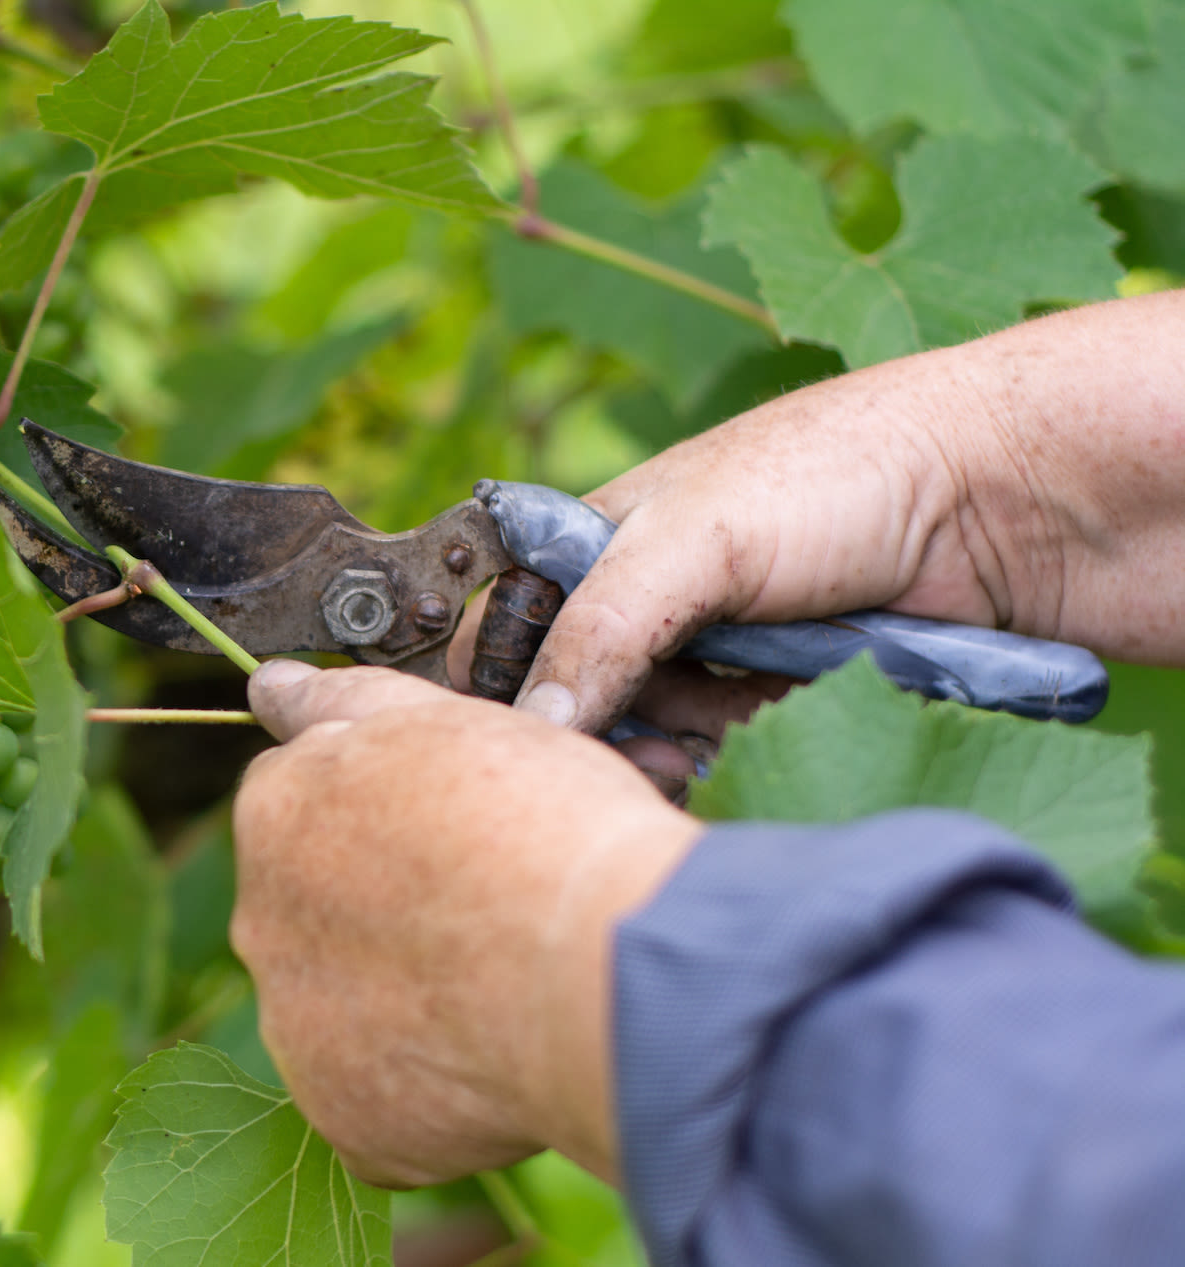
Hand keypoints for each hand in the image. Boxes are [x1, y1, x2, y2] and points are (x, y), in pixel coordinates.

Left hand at [231, 659, 699, 1187]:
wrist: (603, 971)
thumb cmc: (539, 826)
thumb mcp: (440, 721)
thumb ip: (341, 701)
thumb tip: (267, 684)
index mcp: (276, 812)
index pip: (305, 803)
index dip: (384, 816)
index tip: (450, 832)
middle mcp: (262, 921)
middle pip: (316, 910)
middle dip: (383, 912)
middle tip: (485, 911)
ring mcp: (296, 1029)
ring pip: (345, 1009)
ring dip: (403, 1000)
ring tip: (503, 988)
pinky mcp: (346, 1118)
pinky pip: (380, 1100)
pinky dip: (428, 1088)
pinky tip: (496, 1059)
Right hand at [489, 292, 1184, 734]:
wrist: (1002, 501)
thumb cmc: (836, 476)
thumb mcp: (693, 541)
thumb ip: (601, 625)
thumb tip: (533, 723)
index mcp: (601, 539)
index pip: (513, 628)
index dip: (508, 686)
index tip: (531, 736)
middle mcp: (649, 598)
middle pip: (580, 701)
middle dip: (610, 734)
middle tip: (651, 750)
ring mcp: (714, 650)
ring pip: (653, 735)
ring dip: (683, 744)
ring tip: (731, 722)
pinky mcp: (775, 695)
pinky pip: (725, 749)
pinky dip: (740, 750)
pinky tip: (766, 731)